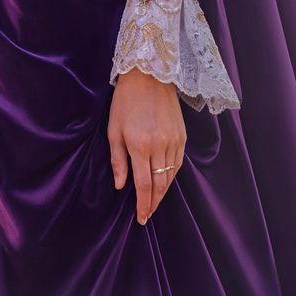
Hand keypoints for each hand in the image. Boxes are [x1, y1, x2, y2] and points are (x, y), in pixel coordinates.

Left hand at [108, 68, 185, 224]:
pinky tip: (165, 183)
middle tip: (147, 216)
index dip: (143, 204)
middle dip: (153, 203)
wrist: (149, 77)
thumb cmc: (125, 103)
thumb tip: (121, 185)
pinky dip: (171, 176)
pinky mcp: (182, 137)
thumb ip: (118, 160)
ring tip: (154, 203)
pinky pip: (178, 163)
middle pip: (159, 184)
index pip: (143, 185)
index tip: (141, 218)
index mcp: (139, 146)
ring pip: (170, 176)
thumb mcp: (113, 130)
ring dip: (163, 192)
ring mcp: (174, 142)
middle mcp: (159, 146)